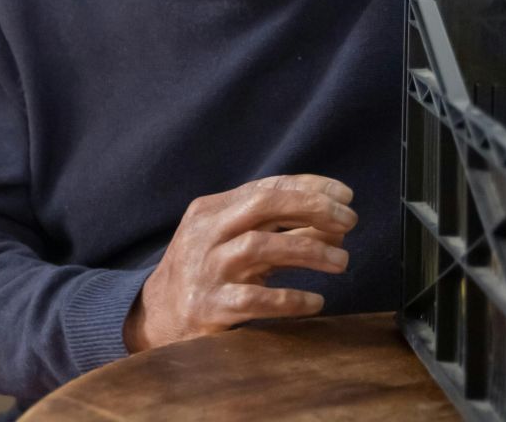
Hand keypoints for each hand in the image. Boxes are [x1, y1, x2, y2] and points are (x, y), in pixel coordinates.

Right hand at [124, 174, 356, 352]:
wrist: (156, 317)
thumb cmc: (204, 274)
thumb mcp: (230, 241)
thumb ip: (275, 230)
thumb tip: (333, 224)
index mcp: (210, 210)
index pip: (265, 188)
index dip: (310, 187)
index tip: (345, 196)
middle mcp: (206, 234)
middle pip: (263, 205)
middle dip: (312, 208)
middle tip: (350, 220)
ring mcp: (207, 270)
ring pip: (262, 247)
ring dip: (309, 250)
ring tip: (342, 261)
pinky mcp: (210, 306)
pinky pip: (256, 300)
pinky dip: (291, 299)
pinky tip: (316, 301)